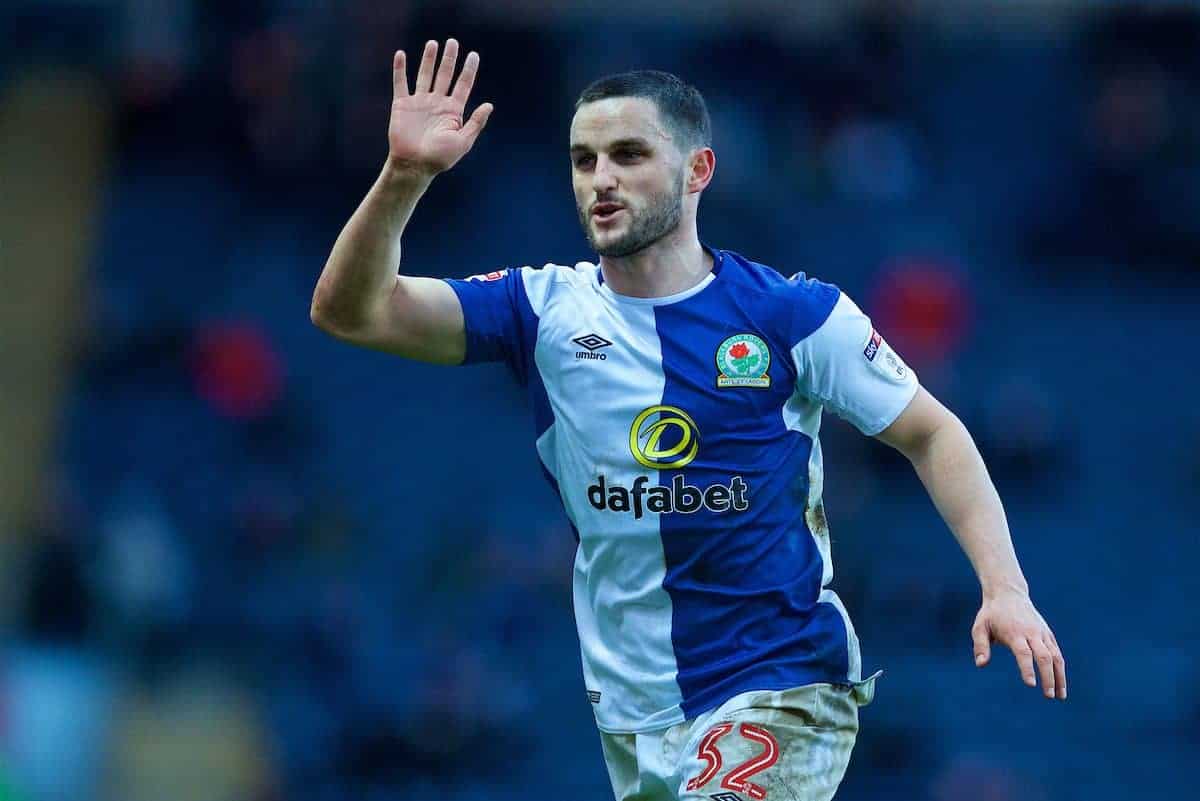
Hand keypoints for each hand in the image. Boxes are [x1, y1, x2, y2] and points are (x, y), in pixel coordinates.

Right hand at [388, 39, 493, 176]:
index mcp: (453, 111)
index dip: (468, 70)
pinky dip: (400, 69)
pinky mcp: (402, 105)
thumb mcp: (463, 141)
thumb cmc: (440, 158)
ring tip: (433, 43)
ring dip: (429, 59)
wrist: (414, 165)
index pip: (463, 85)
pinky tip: (401, 55)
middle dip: (449, 58)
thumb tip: (490, 105)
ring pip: (425, 75)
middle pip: (444, 75)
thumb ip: (475, 123)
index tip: (473, 55)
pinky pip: (400, 83)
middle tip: (452, 42)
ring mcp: (419, 103)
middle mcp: (437, 103)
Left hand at [972, 588, 1066, 699]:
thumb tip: (981, 664)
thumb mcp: (980, 626)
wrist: (1009, 594)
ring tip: (1060, 697)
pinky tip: (1060, 684)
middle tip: (1048, 696)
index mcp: (1014, 632)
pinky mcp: (1048, 634)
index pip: (1024, 653)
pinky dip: (1060, 668)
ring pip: (1055, 656)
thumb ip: (980, 646)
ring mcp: (1042, 633)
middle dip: (1048, 677)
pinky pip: (1057, 652)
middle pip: (1044, 656)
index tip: (1031, 684)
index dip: (1027, 668)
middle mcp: (1031, 633)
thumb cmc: (991, 614)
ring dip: (1059, 676)